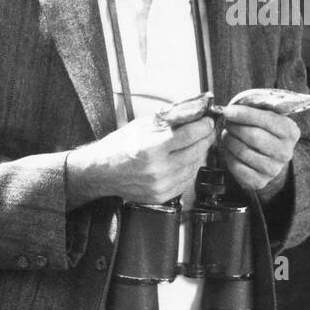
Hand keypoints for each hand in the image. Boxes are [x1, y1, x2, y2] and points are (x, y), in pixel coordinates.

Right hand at [66, 115, 214, 205]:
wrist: (101, 172)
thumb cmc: (118, 147)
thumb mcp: (141, 126)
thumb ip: (168, 121)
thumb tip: (192, 113)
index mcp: (151, 148)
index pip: (190, 135)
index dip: (204, 126)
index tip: (208, 121)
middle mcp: (158, 169)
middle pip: (196, 151)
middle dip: (205, 138)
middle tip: (207, 130)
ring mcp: (161, 185)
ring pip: (194, 167)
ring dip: (199, 153)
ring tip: (197, 144)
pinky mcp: (161, 196)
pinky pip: (186, 181)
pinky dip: (190, 169)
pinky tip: (186, 159)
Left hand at [219, 104, 299, 192]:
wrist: (271, 160)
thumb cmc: (266, 134)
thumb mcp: (268, 119)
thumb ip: (255, 111)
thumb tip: (231, 110)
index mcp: (290, 132)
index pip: (267, 120)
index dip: (244, 114)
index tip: (228, 110)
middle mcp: (285, 152)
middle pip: (253, 136)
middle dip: (235, 127)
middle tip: (228, 123)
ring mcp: (273, 169)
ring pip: (242, 151)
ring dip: (229, 141)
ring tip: (228, 135)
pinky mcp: (259, 181)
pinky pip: (236, 166)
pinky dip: (228, 156)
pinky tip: (230, 150)